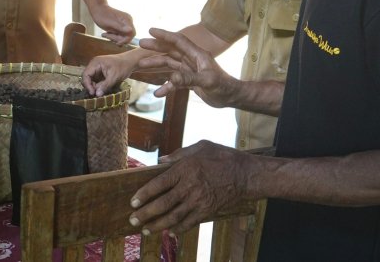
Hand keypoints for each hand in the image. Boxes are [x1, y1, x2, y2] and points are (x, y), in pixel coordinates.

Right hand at [82, 53, 133, 96]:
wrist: (130, 62)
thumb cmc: (123, 66)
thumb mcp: (114, 77)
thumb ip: (105, 86)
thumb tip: (97, 94)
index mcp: (95, 63)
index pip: (86, 74)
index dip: (87, 85)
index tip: (93, 93)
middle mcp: (94, 65)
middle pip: (87, 78)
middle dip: (91, 86)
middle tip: (97, 94)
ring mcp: (97, 69)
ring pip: (91, 80)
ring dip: (95, 87)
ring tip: (101, 92)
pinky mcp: (100, 73)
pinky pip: (96, 80)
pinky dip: (98, 86)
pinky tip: (103, 89)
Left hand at [90, 5, 135, 44]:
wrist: (97, 9)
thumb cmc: (102, 16)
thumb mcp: (110, 24)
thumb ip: (121, 28)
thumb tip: (131, 31)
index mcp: (127, 20)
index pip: (132, 33)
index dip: (126, 40)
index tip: (117, 43)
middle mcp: (127, 22)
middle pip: (127, 36)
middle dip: (117, 38)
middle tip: (106, 35)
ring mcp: (124, 24)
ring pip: (122, 37)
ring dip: (113, 37)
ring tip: (104, 34)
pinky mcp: (120, 27)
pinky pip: (119, 35)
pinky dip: (112, 36)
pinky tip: (106, 33)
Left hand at [129, 140, 250, 234]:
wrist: (246, 174)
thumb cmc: (222, 156)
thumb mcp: (200, 147)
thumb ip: (178, 154)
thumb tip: (160, 161)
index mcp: (185, 169)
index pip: (158, 184)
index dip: (144, 194)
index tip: (133, 202)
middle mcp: (189, 187)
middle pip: (162, 203)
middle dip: (145, 214)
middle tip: (132, 220)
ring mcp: (199, 201)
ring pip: (174, 216)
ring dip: (158, 225)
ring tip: (145, 230)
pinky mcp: (208, 210)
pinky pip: (190, 223)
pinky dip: (178, 229)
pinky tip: (169, 233)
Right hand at [137, 27, 236, 108]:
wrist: (231, 98)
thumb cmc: (223, 87)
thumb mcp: (207, 81)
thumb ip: (189, 79)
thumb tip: (171, 78)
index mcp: (197, 55)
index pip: (179, 41)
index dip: (165, 35)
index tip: (151, 30)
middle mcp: (192, 60)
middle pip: (171, 51)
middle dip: (156, 47)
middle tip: (141, 44)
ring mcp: (190, 70)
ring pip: (169, 65)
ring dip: (156, 65)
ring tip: (140, 66)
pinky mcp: (189, 81)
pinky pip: (174, 82)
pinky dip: (166, 86)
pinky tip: (158, 93)